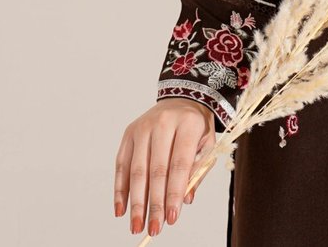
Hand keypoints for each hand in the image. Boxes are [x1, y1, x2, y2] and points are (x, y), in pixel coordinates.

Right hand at [114, 97, 214, 235]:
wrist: (182, 98)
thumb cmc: (196, 127)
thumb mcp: (207, 144)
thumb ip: (197, 171)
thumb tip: (185, 200)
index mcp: (188, 124)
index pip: (179, 165)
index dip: (174, 193)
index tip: (172, 218)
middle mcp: (162, 124)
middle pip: (156, 170)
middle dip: (154, 203)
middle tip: (153, 228)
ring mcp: (142, 128)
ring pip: (136, 170)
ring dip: (136, 202)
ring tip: (137, 225)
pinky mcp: (128, 134)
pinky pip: (121, 165)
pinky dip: (120, 190)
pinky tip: (120, 210)